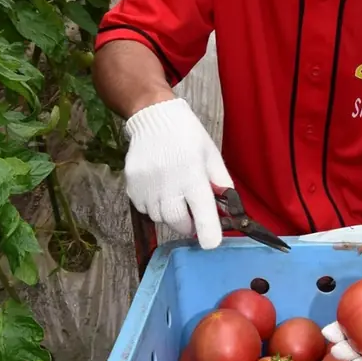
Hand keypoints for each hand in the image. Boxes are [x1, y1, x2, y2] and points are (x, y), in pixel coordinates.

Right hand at [123, 98, 232, 248]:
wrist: (154, 117)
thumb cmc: (188, 136)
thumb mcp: (211, 155)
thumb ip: (221, 183)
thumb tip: (229, 208)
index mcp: (193, 174)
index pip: (202, 211)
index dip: (208, 232)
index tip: (210, 244)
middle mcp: (168, 182)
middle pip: (177, 221)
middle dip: (187, 224)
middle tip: (193, 214)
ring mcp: (147, 184)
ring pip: (159, 217)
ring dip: (170, 214)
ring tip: (174, 194)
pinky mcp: (132, 184)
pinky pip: (144, 208)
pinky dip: (153, 206)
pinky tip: (159, 189)